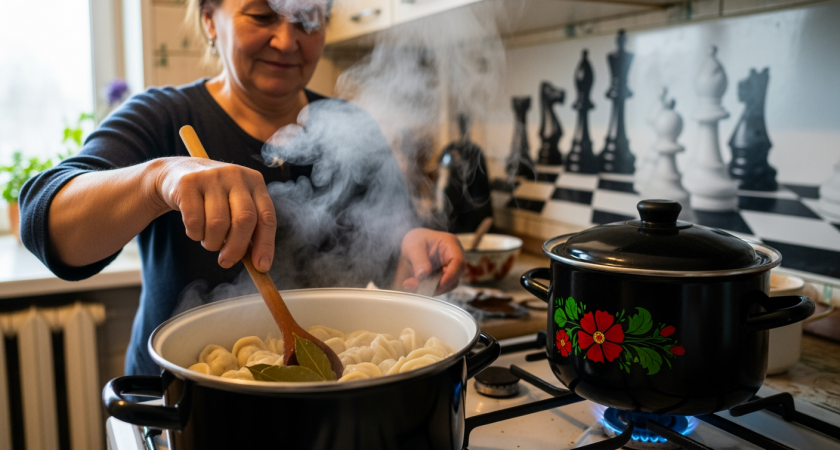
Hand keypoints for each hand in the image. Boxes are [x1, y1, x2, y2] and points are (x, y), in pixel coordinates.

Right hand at [154, 157, 276, 270]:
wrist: (177, 173)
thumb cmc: (213, 199)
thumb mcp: (235, 206)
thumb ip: (249, 230)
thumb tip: (260, 265)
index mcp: (255, 182)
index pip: (267, 216)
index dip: (265, 244)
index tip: (261, 267)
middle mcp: (236, 175)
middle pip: (244, 220)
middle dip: (236, 248)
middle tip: (226, 261)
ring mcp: (211, 176)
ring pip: (218, 223)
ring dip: (212, 243)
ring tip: (208, 240)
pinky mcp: (188, 183)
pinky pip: (194, 221)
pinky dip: (194, 234)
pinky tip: (194, 229)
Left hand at [394, 228, 464, 294]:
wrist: (413, 242)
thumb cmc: (416, 239)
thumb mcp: (413, 246)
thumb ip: (418, 260)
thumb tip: (423, 275)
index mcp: (451, 244)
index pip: (458, 262)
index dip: (450, 276)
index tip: (436, 285)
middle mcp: (453, 257)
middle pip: (454, 277)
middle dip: (437, 286)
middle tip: (418, 287)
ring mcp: (449, 268)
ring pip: (447, 285)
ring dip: (430, 289)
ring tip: (411, 284)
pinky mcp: (442, 277)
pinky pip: (439, 287)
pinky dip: (427, 289)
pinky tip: (414, 285)